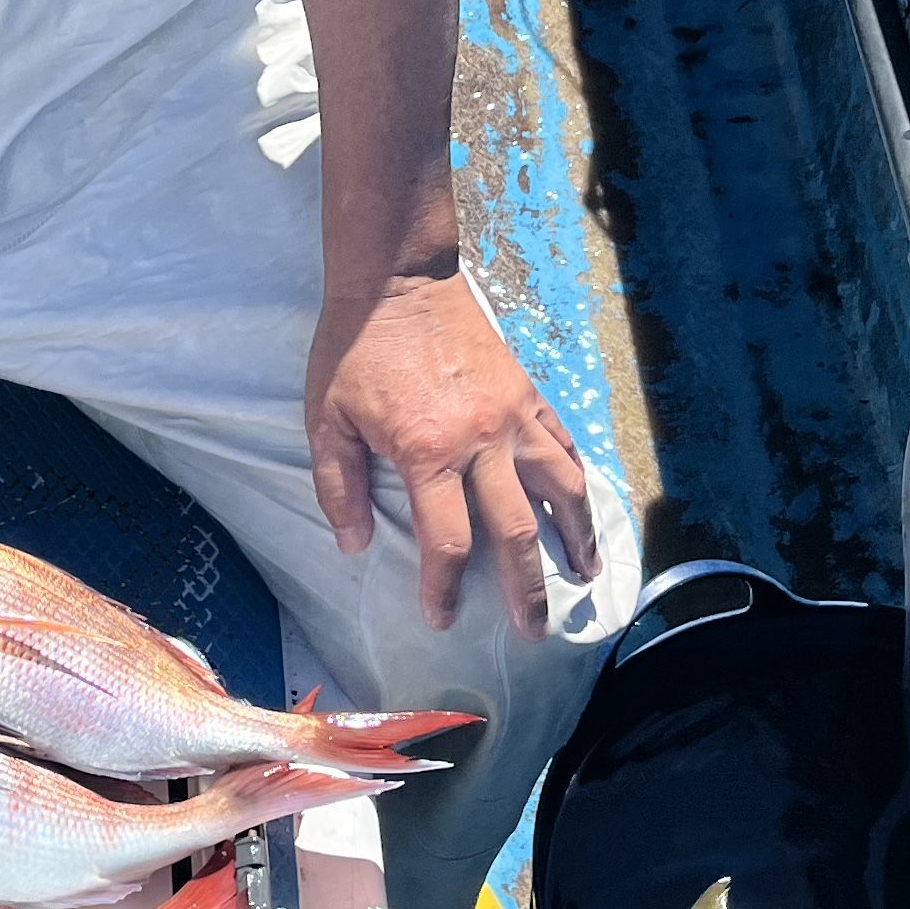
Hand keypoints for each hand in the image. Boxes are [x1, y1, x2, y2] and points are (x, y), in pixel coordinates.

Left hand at [306, 276, 599, 636]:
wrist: (399, 278)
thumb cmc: (354, 348)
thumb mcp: (326, 418)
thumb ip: (339, 486)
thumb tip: (355, 546)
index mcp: (427, 451)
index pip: (447, 540)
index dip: (444, 588)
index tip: (443, 617)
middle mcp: (482, 440)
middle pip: (515, 532)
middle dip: (525, 589)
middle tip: (533, 630)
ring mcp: (514, 415)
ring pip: (561, 489)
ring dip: (574, 538)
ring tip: (582, 576)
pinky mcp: (530, 392)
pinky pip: (565, 445)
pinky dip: (578, 481)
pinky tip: (583, 508)